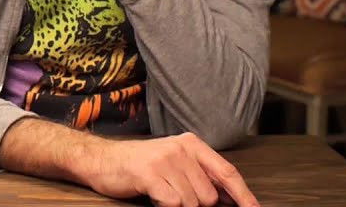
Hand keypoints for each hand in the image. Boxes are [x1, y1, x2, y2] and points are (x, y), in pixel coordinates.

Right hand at [85, 133, 258, 206]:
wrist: (102, 160)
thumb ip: (201, 175)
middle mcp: (181, 149)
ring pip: (191, 203)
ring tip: (160, 192)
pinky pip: (172, 203)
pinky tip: (153, 195)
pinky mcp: (149, 173)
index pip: (227, 172)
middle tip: (173, 194)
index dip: (243, 195)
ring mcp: (165, 160)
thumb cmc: (140, 166)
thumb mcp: (174, 163)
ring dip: (177, 205)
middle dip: (195, 204)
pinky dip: (164, 206)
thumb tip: (230, 197)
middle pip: (208, 195)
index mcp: (191, 144)